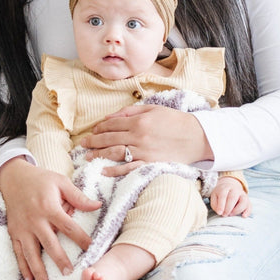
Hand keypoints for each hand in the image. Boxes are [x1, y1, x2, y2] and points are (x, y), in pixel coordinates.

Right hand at [0, 157, 100, 279]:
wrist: (13, 177)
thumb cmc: (40, 179)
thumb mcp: (60, 181)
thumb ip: (78, 196)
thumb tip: (98, 206)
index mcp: (49, 207)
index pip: (68, 226)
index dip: (81, 238)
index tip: (91, 249)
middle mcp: (35, 220)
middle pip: (49, 244)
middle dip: (59, 259)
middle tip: (68, 273)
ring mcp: (23, 228)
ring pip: (31, 253)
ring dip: (38, 270)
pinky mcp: (14, 232)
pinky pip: (18, 252)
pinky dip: (23, 267)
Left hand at [80, 104, 212, 176]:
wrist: (196, 137)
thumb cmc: (174, 121)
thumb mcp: (152, 109)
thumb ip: (130, 112)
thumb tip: (109, 117)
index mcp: (138, 121)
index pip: (112, 124)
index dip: (99, 128)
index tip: (93, 131)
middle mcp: (138, 136)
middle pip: (109, 138)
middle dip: (93, 141)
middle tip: (83, 144)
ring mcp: (143, 151)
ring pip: (115, 152)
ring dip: (99, 154)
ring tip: (88, 156)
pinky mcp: (150, 163)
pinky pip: (129, 167)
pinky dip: (115, 169)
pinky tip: (104, 169)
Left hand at [210, 176, 250, 216]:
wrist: (230, 186)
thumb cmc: (221, 194)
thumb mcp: (214, 196)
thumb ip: (215, 204)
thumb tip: (219, 212)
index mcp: (225, 188)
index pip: (223, 195)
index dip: (221, 205)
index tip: (219, 213)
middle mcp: (235, 190)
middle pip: (233, 197)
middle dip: (228, 208)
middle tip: (224, 215)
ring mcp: (243, 194)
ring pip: (243, 201)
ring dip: (237, 210)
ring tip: (231, 214)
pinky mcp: (248, 200)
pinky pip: (250, 206)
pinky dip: (248, 211)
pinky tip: (243, 216)